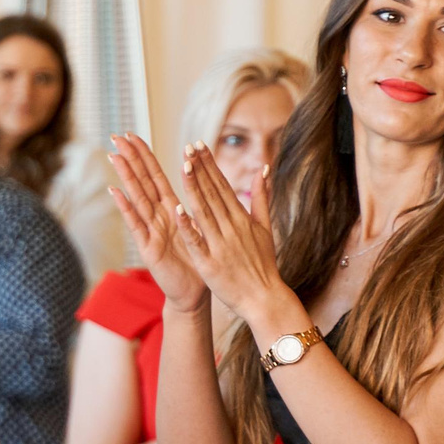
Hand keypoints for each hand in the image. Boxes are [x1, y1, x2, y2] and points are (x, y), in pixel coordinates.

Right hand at [103, 135, 208, 310]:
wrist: (194, 292)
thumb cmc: (197, 261)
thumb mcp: (199, 227)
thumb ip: (197, 205)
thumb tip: (200, 182)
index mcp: (171, 209)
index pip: (156, 176)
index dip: (145, 156)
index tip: (134, 135)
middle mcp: (157, 217)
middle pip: (142, 181)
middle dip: (131, 158)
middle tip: (116, 136)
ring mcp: (150, 231)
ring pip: (137, 198)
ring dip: (126, 176)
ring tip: (114, 156)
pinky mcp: (149, 247)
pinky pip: (137, 224)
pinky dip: (127, 208)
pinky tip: (116, 192)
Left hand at [171, 138, 293, 325]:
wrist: (264, 298)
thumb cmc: (263, 265)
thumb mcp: (265, 228)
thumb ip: (261, 198)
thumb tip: (264, 168)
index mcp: (242, 218)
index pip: (222, 186)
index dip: (209, 165)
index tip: (198, 144)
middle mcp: (232, 227)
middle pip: (213, 193)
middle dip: (199, 169)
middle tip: (187, 147)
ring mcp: (221, 245)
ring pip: (204, 212)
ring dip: (194, 189)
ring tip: (183, 167)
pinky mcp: (210, 263)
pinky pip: (197, 242)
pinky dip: (188, 226)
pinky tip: (177, 209)